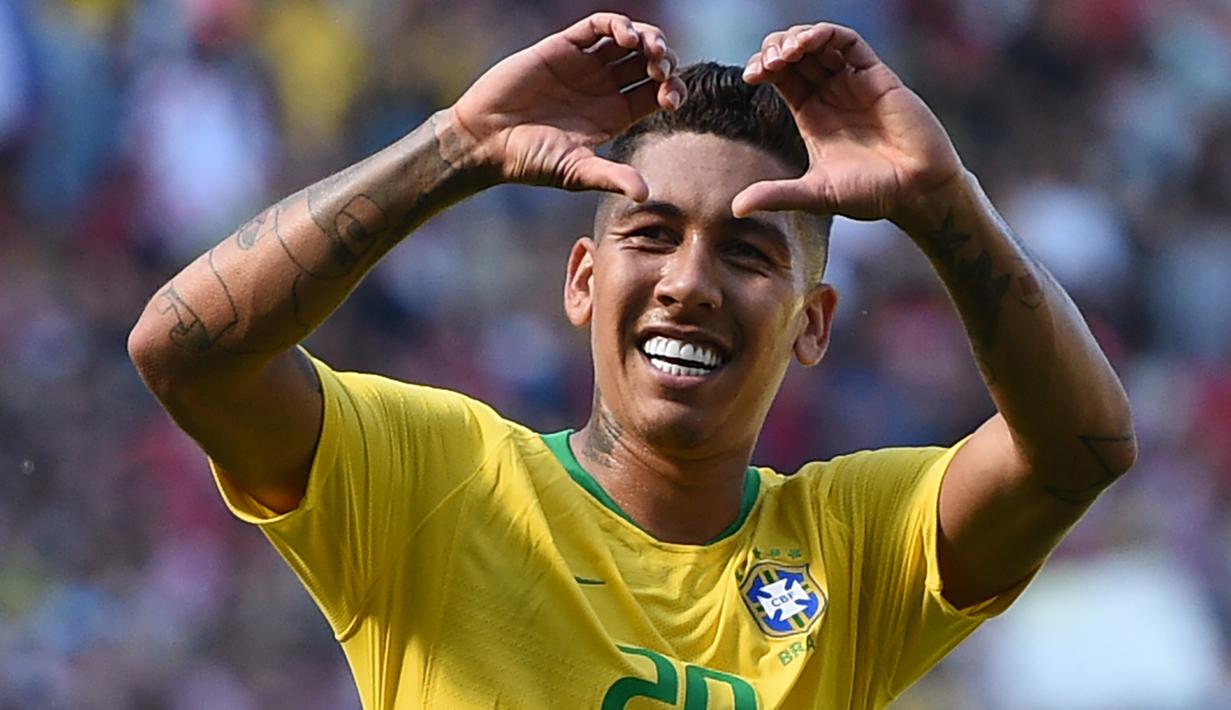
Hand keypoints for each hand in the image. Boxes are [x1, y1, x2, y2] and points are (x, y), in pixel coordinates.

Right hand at [448, 13, 685, 200]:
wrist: (486, 140)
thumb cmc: (530, 161)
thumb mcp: (577, 171)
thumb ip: (612, 177)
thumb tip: (646, 195)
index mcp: (615, 114)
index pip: (657, 93)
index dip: (672, 90)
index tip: (670, 99)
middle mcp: (604, 87)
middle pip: (649, 62)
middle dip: (665, 61)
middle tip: (662, 70)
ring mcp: (585, 65)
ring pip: (629, 39)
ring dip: (648, 37)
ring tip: (650, 50)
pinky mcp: (564, 46)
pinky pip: (598, 26)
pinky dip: (617, 24)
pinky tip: (625, 37)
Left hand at [733, 23, 964, 224]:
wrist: (916, 193)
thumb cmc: (871, 195)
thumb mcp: (814, 195)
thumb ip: (776, 195)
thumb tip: (734, 208)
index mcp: (812, 114)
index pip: (781, 76)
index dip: (763, 67)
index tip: (750, 77)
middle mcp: (831, 93)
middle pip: (795, 53)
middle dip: (774, 49)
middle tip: (764, 65)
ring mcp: (854, 82)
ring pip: (819, 42)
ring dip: (796, 39)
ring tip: (782, 55)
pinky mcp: (877, 76)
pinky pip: (849, 42)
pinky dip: (825, 35)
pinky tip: (806, 44)